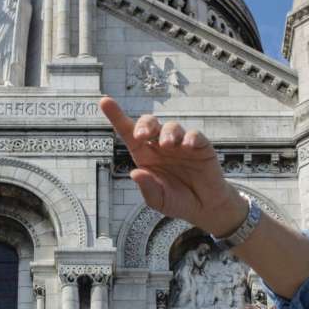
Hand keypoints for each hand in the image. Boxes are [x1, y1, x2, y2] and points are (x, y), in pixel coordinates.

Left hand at [100, 97, 243, 235]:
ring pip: (171, 127)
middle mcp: (160, 146)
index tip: (104, 101)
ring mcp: (180, 144)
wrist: (204, 207)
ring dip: (168, 132)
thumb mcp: (158, 200)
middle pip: (149, 124)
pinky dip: (190, 137)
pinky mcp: (200, 147)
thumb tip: (135, 173)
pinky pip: (194, 135)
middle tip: (142, 135)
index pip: (128, 133)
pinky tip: (187, 145)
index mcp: (145, 156)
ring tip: (168, 144)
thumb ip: (147, 188)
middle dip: (144, 124)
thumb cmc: (176, 201)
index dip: (116, 116)